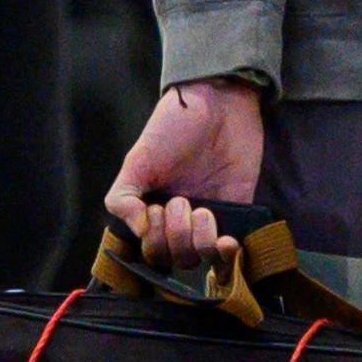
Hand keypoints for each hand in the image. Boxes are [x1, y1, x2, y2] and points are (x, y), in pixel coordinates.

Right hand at [110, 78, 268, 268]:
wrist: (219, 103)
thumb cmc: (174, 126)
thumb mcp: (137, 159)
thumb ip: (124, 198)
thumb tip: (138, 232)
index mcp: (151, 207)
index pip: (148, 249)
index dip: (152, 239)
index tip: (156, 209)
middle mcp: (179, 218)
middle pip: (173, 258)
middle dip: (174, 237)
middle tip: (180, 201)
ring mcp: (208, 218)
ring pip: (199, 257)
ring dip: (198, 241)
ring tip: (203, 211)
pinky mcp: (237, 213)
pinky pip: (231, 249)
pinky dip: (226, 253)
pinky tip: (226, 240)